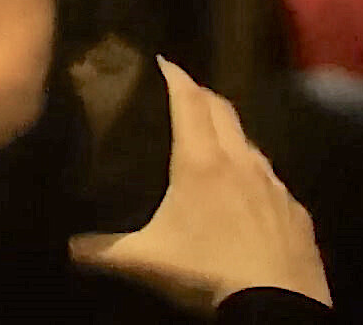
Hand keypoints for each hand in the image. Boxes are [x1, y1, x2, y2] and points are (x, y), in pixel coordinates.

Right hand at [69, 58, 331, 310]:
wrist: (277, 307)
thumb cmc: (206, 271)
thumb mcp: (146, 262)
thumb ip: (103, 250)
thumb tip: (66, 246)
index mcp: (201, 162)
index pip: (188, 102)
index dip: (176, 77)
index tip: (164, 61)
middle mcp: (241, 162)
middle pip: (222, 111)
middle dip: (202, 94)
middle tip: (184, 91)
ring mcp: (274, 185)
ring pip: (250, 143)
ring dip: (230, 132)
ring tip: (214, 138)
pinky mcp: (295, 210)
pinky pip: (272, 179)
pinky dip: (254, 172)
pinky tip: (247, 191)